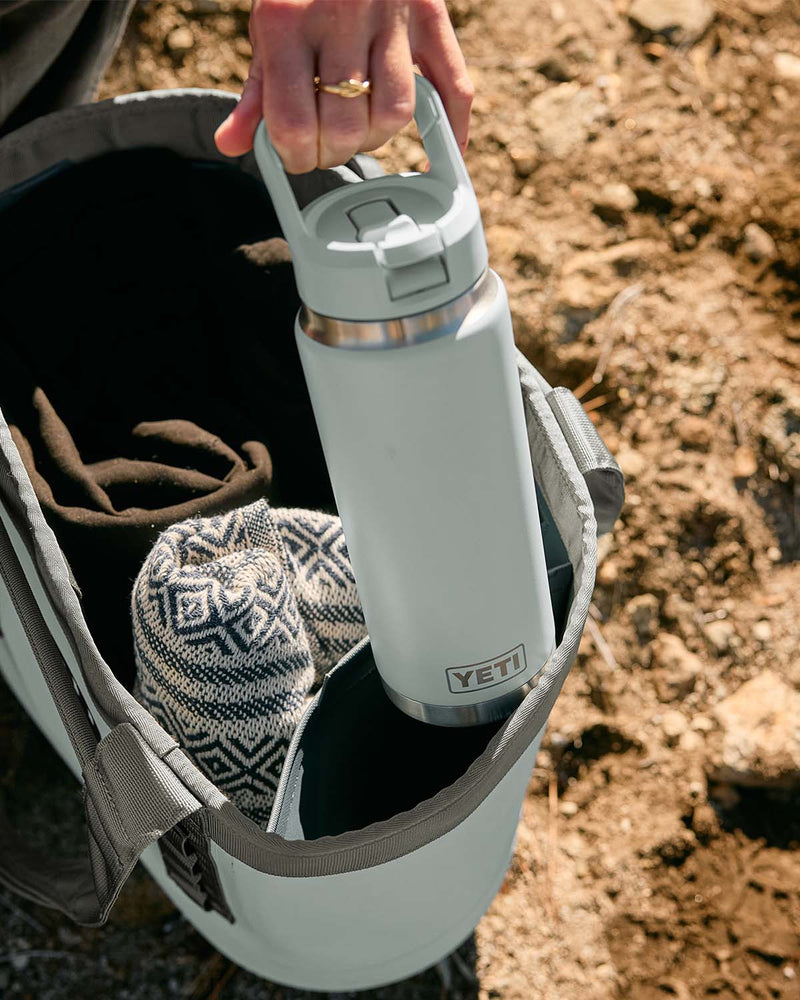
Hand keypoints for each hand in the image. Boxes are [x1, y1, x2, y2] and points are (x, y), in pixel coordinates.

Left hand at [214, 0, 472, 172]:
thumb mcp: (266, 29)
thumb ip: (255, 91)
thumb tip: (231, 144)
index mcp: (287, 21)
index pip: (294, 124)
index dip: (295, 156)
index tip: (296, 156)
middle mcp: (342, 15)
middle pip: (345, 128)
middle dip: (332, 152)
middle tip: (325, 145)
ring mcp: (392, 15)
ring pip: (394, 114)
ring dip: (376, 138)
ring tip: (360, 129)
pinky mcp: (430, 15)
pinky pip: (453, 83)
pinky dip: (453, 125)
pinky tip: (447, 151)